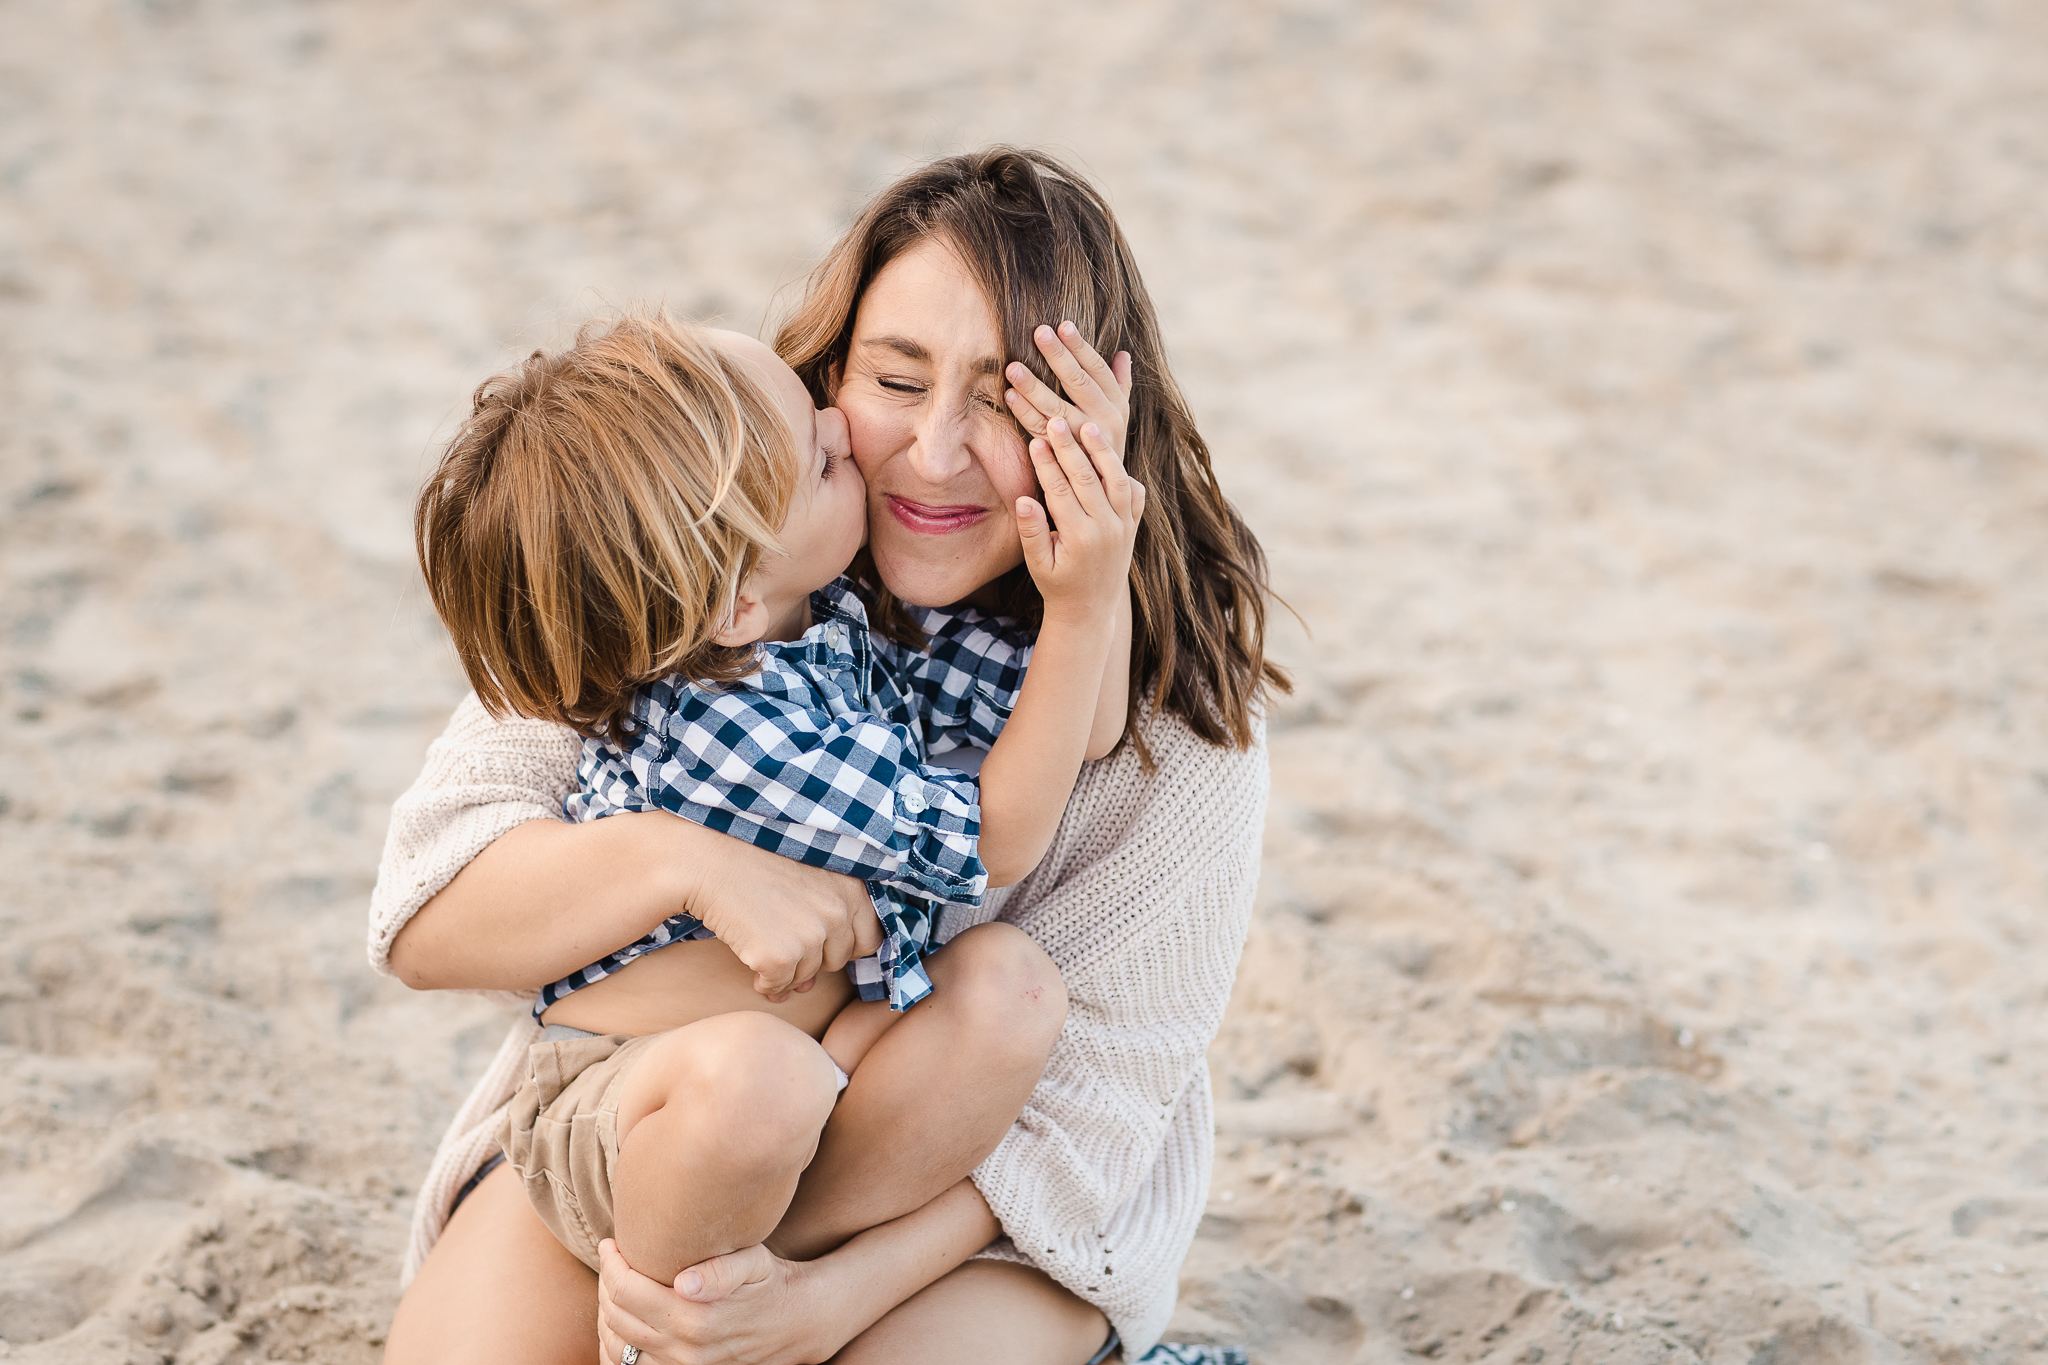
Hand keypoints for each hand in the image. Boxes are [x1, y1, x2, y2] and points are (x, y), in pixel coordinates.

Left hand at [596, 1239, 843, 1364]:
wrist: (794, 1323)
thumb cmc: (769, 1282)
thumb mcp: (754, 1263)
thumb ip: (720, 1270)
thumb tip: (684, 1282)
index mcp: (697, 1319)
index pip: (627, 1292)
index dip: (611, 1264)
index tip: (611, 1243)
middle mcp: (685, 1351)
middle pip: (616, 1318)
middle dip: (606, 1283)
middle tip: (611, 1258)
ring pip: (617, 1346)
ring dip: (606, 1314)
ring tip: (613, 1284)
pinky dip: (614, 1345)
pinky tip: (619, 1321)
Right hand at [682, 834, 881, 999]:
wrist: (708, 860)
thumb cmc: (755, 864)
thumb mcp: (811, 876)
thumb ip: (827, 919)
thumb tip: (812, 985)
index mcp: (852, 887)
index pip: (869, 938)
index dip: (845, 946)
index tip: (821, 942)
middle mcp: (838, 911)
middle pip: (838, 961)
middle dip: (814, 959)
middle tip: (786, 943)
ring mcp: (810, 935)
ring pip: (807, 977)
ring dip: (787, 972)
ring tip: (763, 946)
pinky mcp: (780, 956)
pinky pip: (779, 986)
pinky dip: (765, 984)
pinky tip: (750, 965)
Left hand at [1003, 321, 1131, 462]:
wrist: (1104, 496)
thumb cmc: (1106, 447)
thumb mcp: (1120, 417)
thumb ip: (1120, 386)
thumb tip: (1124, 355)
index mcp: (1117, 406)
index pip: (1098, 369)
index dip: (1081, 346)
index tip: (1064, 325)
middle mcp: (1104, 421)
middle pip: (1079, 382)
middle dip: (1058, 356)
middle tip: (1039, 332)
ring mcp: (1083, 441)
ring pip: (1056, 407)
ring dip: (1034, 386)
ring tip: (1013, 367)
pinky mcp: (1064, 457)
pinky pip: (1040, 431)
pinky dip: (1024, 413)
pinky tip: (1009, 397)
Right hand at [1012, 407, 1144, 629]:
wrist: (1090, 610)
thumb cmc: (1057, 585)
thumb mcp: (1038, 564)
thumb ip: (1032, 532)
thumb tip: (1023, 499)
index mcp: (1080, 538)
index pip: (1061, 492)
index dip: (1047, 464)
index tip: (1035, 440)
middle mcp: (1107, 530)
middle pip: (1089, 479)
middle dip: (1072, 448)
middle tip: (1057, 420)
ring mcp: (1125, 527)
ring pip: (1117, 480)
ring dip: (1103, 451)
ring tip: (1088, 425)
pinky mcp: (1134, 526)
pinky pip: (1135, 494)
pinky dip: (1125, 472)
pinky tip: (1111, 452)